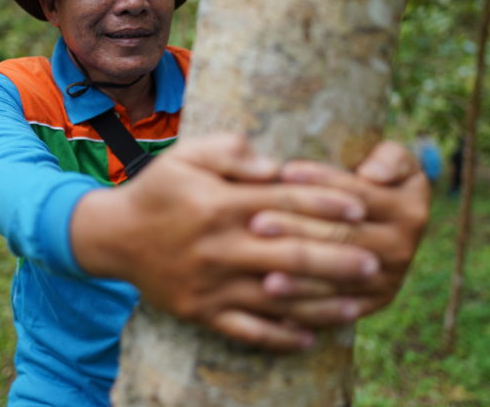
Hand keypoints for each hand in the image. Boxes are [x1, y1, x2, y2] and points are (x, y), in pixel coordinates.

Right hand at [70, 133, 378, 350]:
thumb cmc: (159, 189)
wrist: (114, 236)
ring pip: (278, 299)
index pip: (285, 203)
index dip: (326, 204)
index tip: (360, 208)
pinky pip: (247, 331)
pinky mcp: (202, 312)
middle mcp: (221, 248)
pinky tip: (311, 338)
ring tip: (361, 302)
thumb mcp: (187, 154)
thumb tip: (275, 165)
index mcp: (221, 205)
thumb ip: (231, 151)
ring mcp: (213, 286)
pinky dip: (280, 337)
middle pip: (291, 255)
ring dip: (322, 302)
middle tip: (375, 261)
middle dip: (338, 258)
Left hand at [250, 140, 429, 323]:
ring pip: (336, 278)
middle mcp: (402, 247)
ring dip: (298, 278)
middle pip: (341, 237)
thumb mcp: (397, 160)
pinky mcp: (375, 301)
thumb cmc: (383, 178)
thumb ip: (390, 158)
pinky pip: (337, 309)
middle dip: (296, 229)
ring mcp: (389, 278)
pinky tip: (275, 305)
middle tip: (257, 224)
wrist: (396, 220)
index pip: (357, 194)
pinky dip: (306, 309)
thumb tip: (372, 175)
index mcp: (409, 209)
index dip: (321, 181)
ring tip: (264, 273)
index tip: (285, 172)